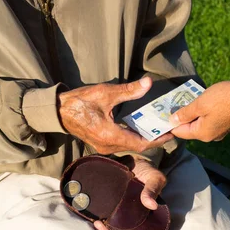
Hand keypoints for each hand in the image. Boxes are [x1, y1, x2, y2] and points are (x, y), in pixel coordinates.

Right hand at [58, 78, 172, 154]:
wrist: (58, 111)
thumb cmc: (79, 102)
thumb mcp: (105, 93)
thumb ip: (128, 90)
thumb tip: (148, 83)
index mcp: (110, 135)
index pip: (141, 143)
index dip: (158, 140)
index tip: (171, 134)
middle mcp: (108, 145)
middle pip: (137, 146)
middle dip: (153, 138)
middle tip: (167, 129)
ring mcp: (103, 146)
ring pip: (129, 145)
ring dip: (143, 138)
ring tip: (157, 128)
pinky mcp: (100, 143)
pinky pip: (121, 143)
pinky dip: (133, 137)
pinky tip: (140, 128)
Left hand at [93, 157, 166, 229]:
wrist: (134, 160)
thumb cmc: (148, 171)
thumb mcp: (155, 178)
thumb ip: (153, 189)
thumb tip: (152, 205)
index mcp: (148, 219)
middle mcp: (134, 220)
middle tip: (102, 228)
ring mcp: (122, 215)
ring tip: (96, 223)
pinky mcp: (111, 208)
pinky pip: (105, 220)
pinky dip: (98, 223)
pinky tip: (92, 218)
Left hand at [170, 80, 229, 141]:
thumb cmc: (224, 98)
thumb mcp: (200, 104)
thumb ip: (185, 113)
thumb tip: (172, 121)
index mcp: (203, 134)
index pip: (180, 132)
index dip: (170, 122)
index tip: (162, 113)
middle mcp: (211, 136)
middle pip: (190, 129)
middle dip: (182, 117)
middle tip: (174, 102)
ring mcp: (221, 131)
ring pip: (200, 123)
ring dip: (193, 113)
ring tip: (188, 99)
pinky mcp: (227, 124)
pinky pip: (210, 120)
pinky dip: (204, 112)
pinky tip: (204, 100)